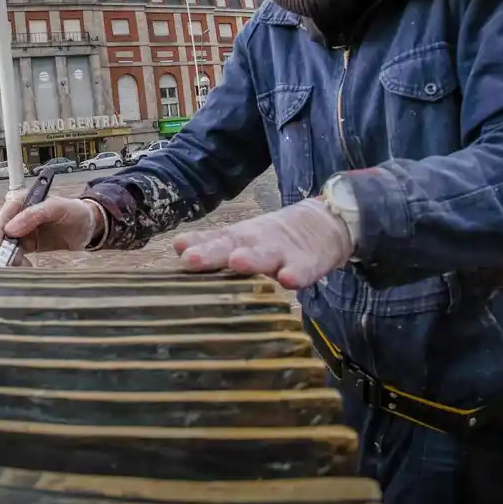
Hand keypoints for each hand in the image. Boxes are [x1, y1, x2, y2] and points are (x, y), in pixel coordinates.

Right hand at [0, 191, 102, 264]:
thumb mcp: (57, 208)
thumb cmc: (74, 211)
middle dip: (2, 246)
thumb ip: (34, 215)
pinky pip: (16, 253)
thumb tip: (10, 229)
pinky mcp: (28, 245)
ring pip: (6, 245)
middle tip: (7, 260)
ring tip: (22, 264)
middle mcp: (19, 216)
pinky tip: (25, 266)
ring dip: (9, 256)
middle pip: (1, 231)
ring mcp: (23, 231)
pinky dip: (17, 261)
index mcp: (23, 201)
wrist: (89, 226)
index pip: (4, 214)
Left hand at [171, 198, 352, 289]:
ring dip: (251, 259)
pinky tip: (289, 280)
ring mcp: (283, 252)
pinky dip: (296, 274)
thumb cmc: (273, 239)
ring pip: (266, 255)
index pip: (214, 241)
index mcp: (239, 239)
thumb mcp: (242, 239)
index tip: (180, 251)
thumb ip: (212, 244)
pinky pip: (303, 270)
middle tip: (193, 259)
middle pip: (233, 245)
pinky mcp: (309, 263)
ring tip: (237, 261)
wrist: (325, 223)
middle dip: (213, 253)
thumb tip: (177, 245)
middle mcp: (256, 242)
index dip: (198, 247)